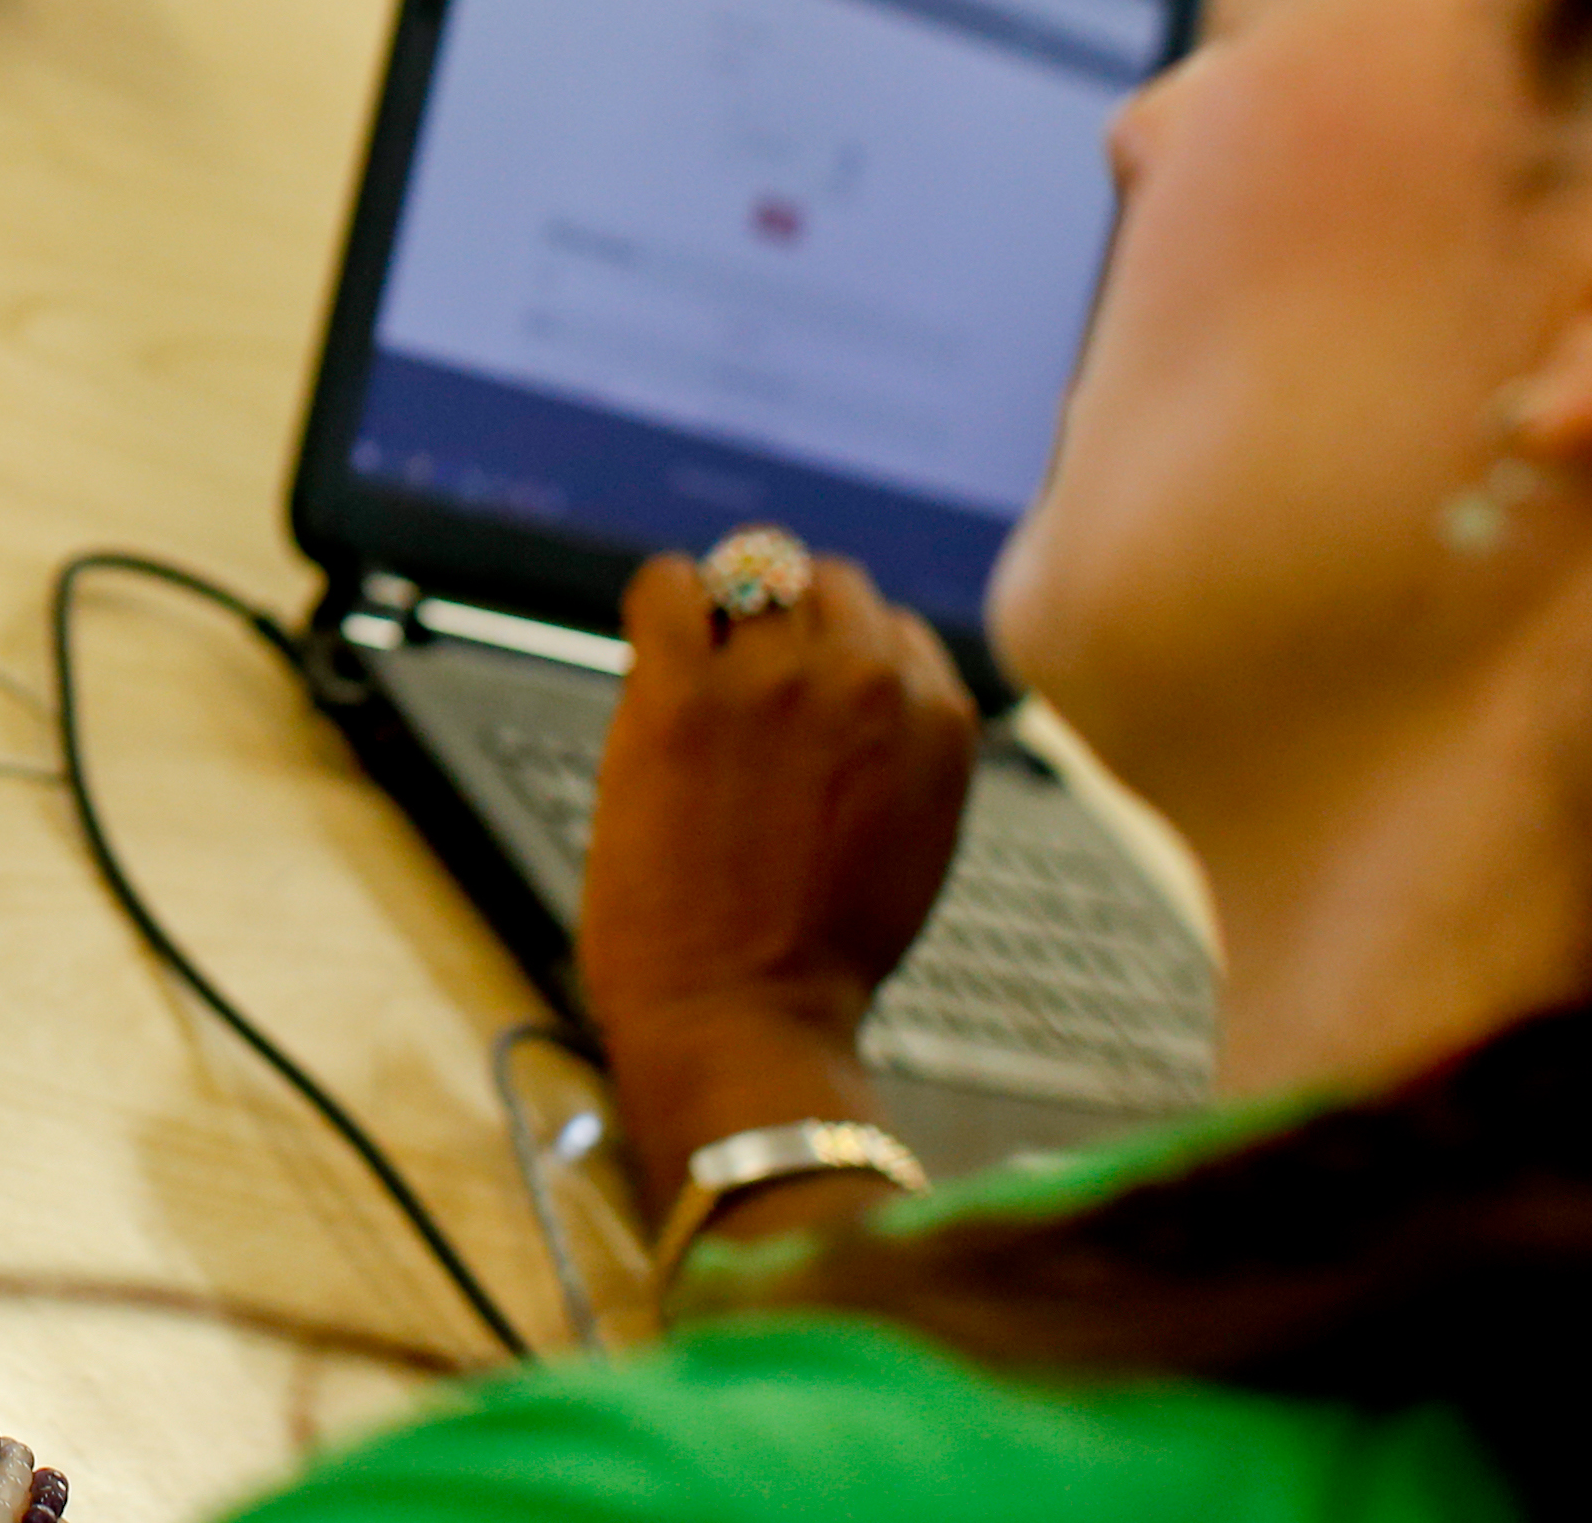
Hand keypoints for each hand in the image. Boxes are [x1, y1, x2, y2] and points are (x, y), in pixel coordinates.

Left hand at [576, 549, 976, 1207]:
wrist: (743, 1020)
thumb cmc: (818, 952)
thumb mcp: (910, 836)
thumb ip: (896, 745)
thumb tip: (865, 673)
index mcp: (938, 716)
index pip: (889, 624)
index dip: (836, 656)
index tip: (800, 703)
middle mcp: (868, 679)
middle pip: (825, 583)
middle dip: (784, 622)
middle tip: (742, 687)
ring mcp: (773, 678)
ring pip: (752, 572)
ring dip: (724, 615)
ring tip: (699, 680)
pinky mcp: (681, 691)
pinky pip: (665, 583)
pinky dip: (660, 602)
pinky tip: (653, 652)